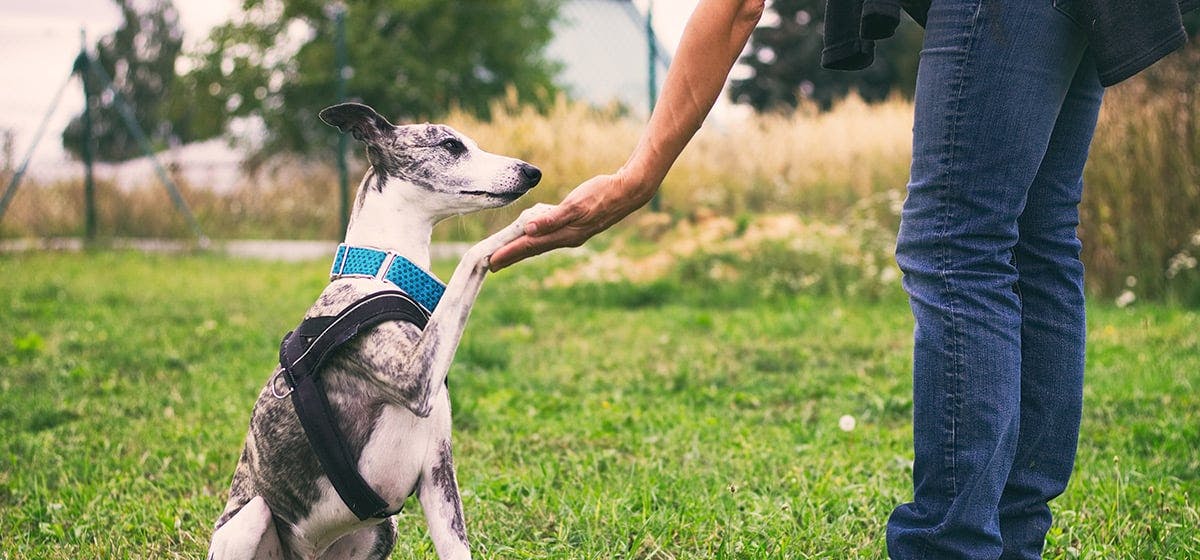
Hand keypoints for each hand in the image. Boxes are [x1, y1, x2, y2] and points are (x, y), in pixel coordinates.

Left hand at [488, 173, 654, 269]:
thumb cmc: (602, 194)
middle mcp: (567, 238)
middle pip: (532, 249)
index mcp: (564, 234)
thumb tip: (528, 229)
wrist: (628, 192)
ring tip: (507, 252)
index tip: (491, 262)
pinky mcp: (577, 226)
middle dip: (512, 256)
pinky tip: (533, 234)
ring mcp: (572, 233)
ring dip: (522, 249)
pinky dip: (537, 237)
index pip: (529, 246)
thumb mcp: (576, 204)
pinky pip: (550, 235)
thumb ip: (552, 218)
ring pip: (541, 244)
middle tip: (492, 264)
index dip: (509, 253)